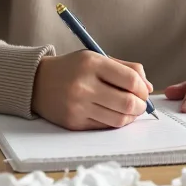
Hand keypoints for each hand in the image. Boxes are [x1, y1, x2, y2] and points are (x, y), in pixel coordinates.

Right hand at [31, 51, 152, 130]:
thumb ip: (125, 68)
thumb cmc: (72, 69)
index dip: (143, 89)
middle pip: (127, 103)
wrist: (36, 83)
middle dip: (141, 106)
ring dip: (130, 117)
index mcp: (91, 64)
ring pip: (118, 119)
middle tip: (141, 105)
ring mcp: (78, 106)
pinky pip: (104, 126)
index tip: (144, 92)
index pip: (130, 80)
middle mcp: (84, 85)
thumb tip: (148, 88)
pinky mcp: (74, 123)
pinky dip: (114, 122)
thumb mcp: (96, 58)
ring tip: (129, 111)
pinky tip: (113, 114)